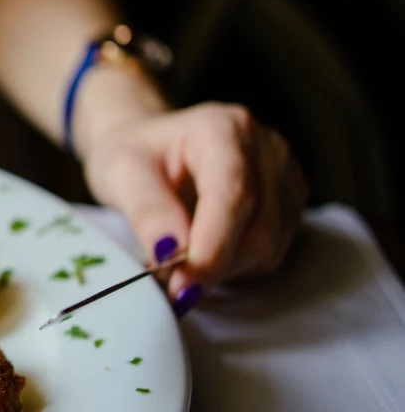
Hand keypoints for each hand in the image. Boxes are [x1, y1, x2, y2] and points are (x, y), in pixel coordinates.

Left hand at [82, 102, 306, 313]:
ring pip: (269, 248)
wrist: (153, 147)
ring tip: (180, 260)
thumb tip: (172, 254)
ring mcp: (286, 176)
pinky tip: (204, 252)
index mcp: (224, 128)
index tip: (183, 283)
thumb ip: (148, 212)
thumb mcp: (122, 174)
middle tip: (167, 281)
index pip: (233, 195)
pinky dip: (236, 266)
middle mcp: (267, 148)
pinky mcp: (289, 203)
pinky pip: (272, 253)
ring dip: (223, 270)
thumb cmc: (137, 155)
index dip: (212, 245)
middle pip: (258, 229)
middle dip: (213, 265)